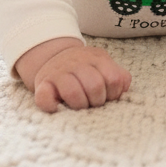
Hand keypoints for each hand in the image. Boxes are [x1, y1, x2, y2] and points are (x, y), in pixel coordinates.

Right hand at [15, 37, 131, 112]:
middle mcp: (78, 63)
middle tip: (93, 104)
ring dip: (79, 105)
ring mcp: (59, 73)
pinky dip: (52, 107)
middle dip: (97, 101)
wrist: (54, 57)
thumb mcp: (104, 65)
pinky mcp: (42, 84)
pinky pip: (45, 98)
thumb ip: (118, 75)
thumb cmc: (84, 68)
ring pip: (73, 92)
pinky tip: (58, 108)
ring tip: (79, 107)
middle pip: (95, 86)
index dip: (113, 94)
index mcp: (97, 59)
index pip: (114, 79)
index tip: (108, 98)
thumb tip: (123, 90)